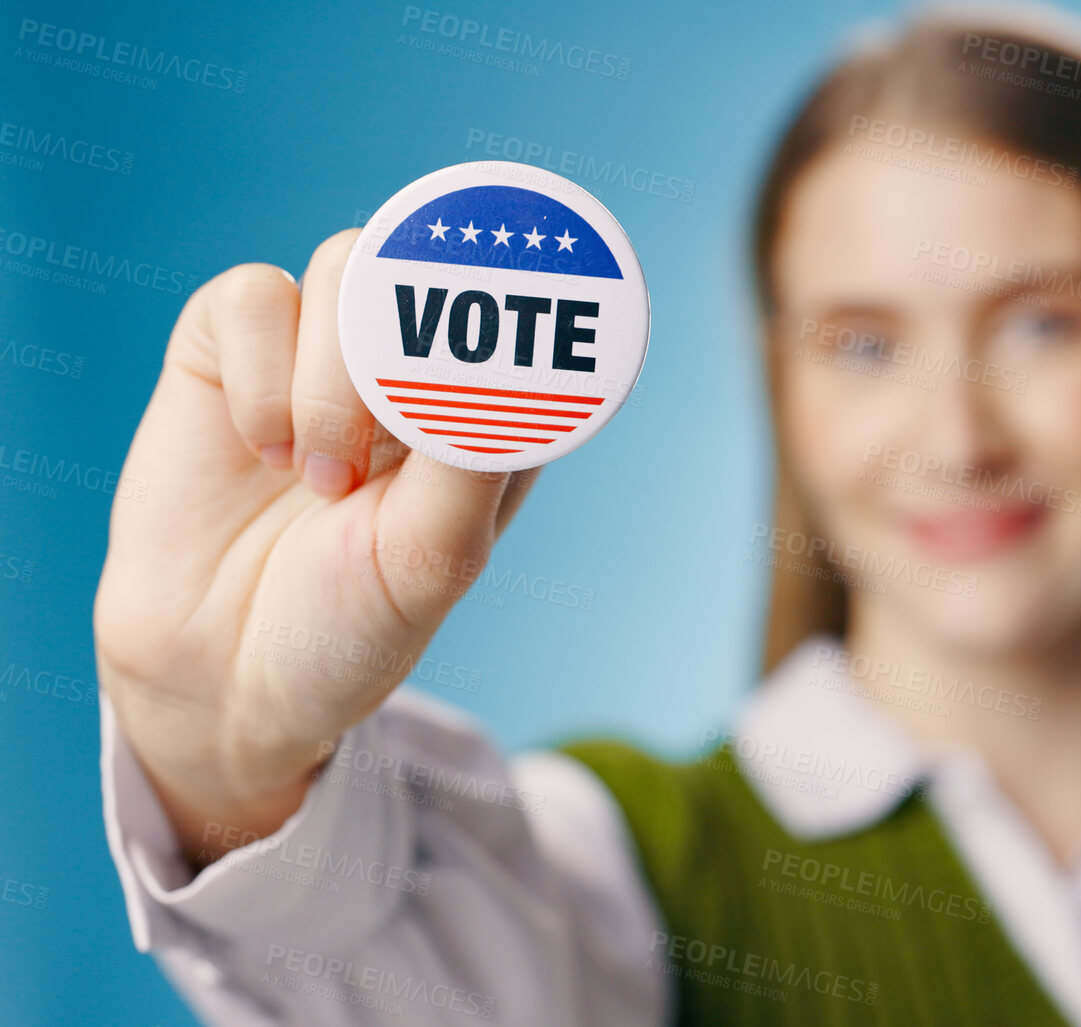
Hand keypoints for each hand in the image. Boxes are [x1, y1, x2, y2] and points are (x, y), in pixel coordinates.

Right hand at [95, 230, 536, 862]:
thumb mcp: (431, 558)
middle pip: (434, 261)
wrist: (219, 673)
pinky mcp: (232, 350)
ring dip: (336, 373)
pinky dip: (263, 373)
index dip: (536, 281)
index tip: (544, 283)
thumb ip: (470, 460)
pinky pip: (254, 295)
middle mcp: (410, 367)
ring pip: (347, 264)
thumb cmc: (348, 622)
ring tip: (324, 478)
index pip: (531, 312)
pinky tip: (267, 450)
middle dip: (423, 325)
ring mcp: (320, 350)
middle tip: (396, 432)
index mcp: (487, 411)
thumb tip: (503, 366)